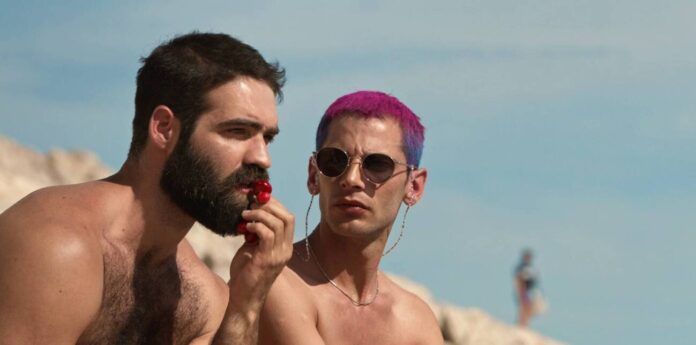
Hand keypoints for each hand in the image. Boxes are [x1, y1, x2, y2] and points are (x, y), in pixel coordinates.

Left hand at [227, 195, 293, 310]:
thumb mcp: (252, 249)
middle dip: (270, 205)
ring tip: (245, 213)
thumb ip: (255, 234)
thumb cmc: (245, 275)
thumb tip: (248, 214)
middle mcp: (285, 250)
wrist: (243, 299)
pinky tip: (246, 226)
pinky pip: (267, 234)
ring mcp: (278, 255)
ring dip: (260, 214)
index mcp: (285, 247)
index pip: (288, 218)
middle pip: (287, 217)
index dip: (275, 205)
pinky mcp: (267, 260)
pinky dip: (257, 225)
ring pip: (279, 223)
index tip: (259, 198)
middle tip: (252, 203)